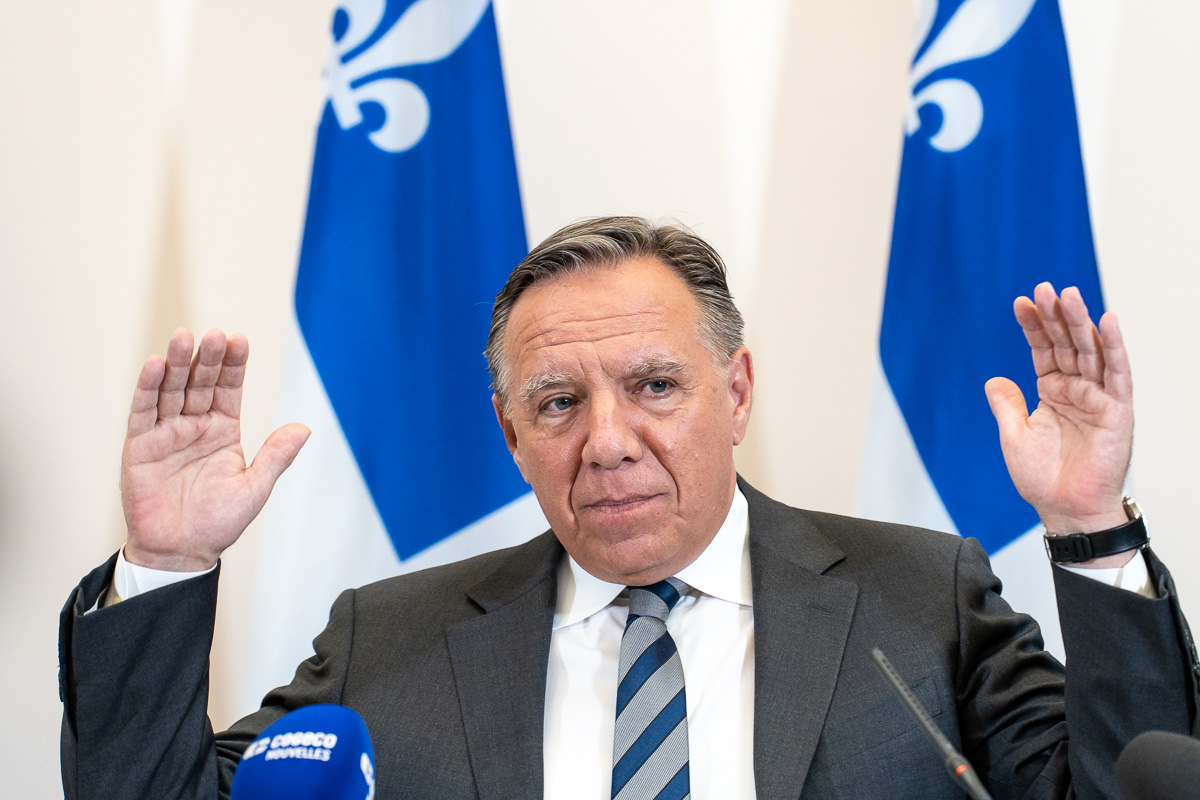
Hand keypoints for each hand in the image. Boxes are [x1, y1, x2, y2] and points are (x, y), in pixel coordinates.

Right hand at [120, 329, 309, 570]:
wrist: (181, 552)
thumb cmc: (217, 523)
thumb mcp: (254, 488)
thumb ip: (275, 456)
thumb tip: (304, 428)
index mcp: (223, 431)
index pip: (229, 389)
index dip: (234, 365)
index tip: (240, 339)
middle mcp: (194, 426)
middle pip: (199, 382)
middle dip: (208, 358)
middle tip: (214, 334)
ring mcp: (166, 433)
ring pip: (171, 390)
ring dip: (175, 363)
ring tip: (183, 337)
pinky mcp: (140, 446)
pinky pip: (143, 412)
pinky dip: (147, 388)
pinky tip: (153, 365)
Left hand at [985, 283, 1133, 566]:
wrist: (1065, 510)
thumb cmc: (1043, 479)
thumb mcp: (1014, 436)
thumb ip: (1007, 406)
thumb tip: (994, 379)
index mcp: (1052, 391)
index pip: (1043, 349)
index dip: (1034, 326)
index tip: (1021, 302)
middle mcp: (1077, 389)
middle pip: (1067, 343)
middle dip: (1056, 315)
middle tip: (1045, 287)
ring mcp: (1098, 397)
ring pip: (1090, 351)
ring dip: (1080, 322)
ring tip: (1068, 295)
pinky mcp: (1117, 410)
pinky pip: (1117, 373)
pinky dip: (1113, 346)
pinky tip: (1106, 321)